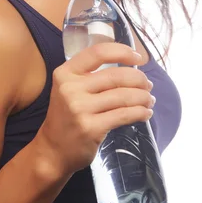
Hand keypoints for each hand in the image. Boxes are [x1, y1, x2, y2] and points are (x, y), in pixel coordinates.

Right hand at [34, 42, 154, 176]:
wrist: (52, 150)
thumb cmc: (66, 116)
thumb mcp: (69, 88)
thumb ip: (90, 75)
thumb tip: (130, 67)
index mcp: (65, 73)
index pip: (98, 52)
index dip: (122, 52)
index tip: (138, 58)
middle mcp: (70, 88)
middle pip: (116, 75)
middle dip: (138, 79)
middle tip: (148, 85)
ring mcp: (80, 109)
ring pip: (123, 96)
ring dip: (143, 97)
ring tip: (149, 100)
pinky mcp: (90, 128)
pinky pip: (123, 115)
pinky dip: (140, 112)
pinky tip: (145, 113)